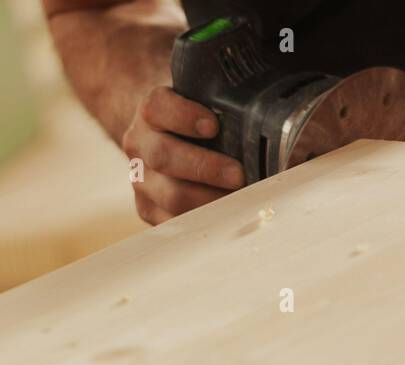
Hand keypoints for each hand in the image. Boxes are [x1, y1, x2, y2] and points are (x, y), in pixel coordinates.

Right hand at [121, 86, 244, 224]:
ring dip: (208, 200)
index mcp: (150, 112)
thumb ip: (223, 104)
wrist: (162, 139)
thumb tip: (265, 120)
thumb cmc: (194, 120)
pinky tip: (226, 216)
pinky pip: (172, 221)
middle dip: (204, 168)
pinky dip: (202, 221)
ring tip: (239, 200)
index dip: (183, 117)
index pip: (157, 108)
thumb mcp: (202, 102)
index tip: (214, 126)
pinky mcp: (147, 208)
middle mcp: (139, 144)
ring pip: (169, 194)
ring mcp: (140, 179)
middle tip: (238, 175)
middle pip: (163, 156)